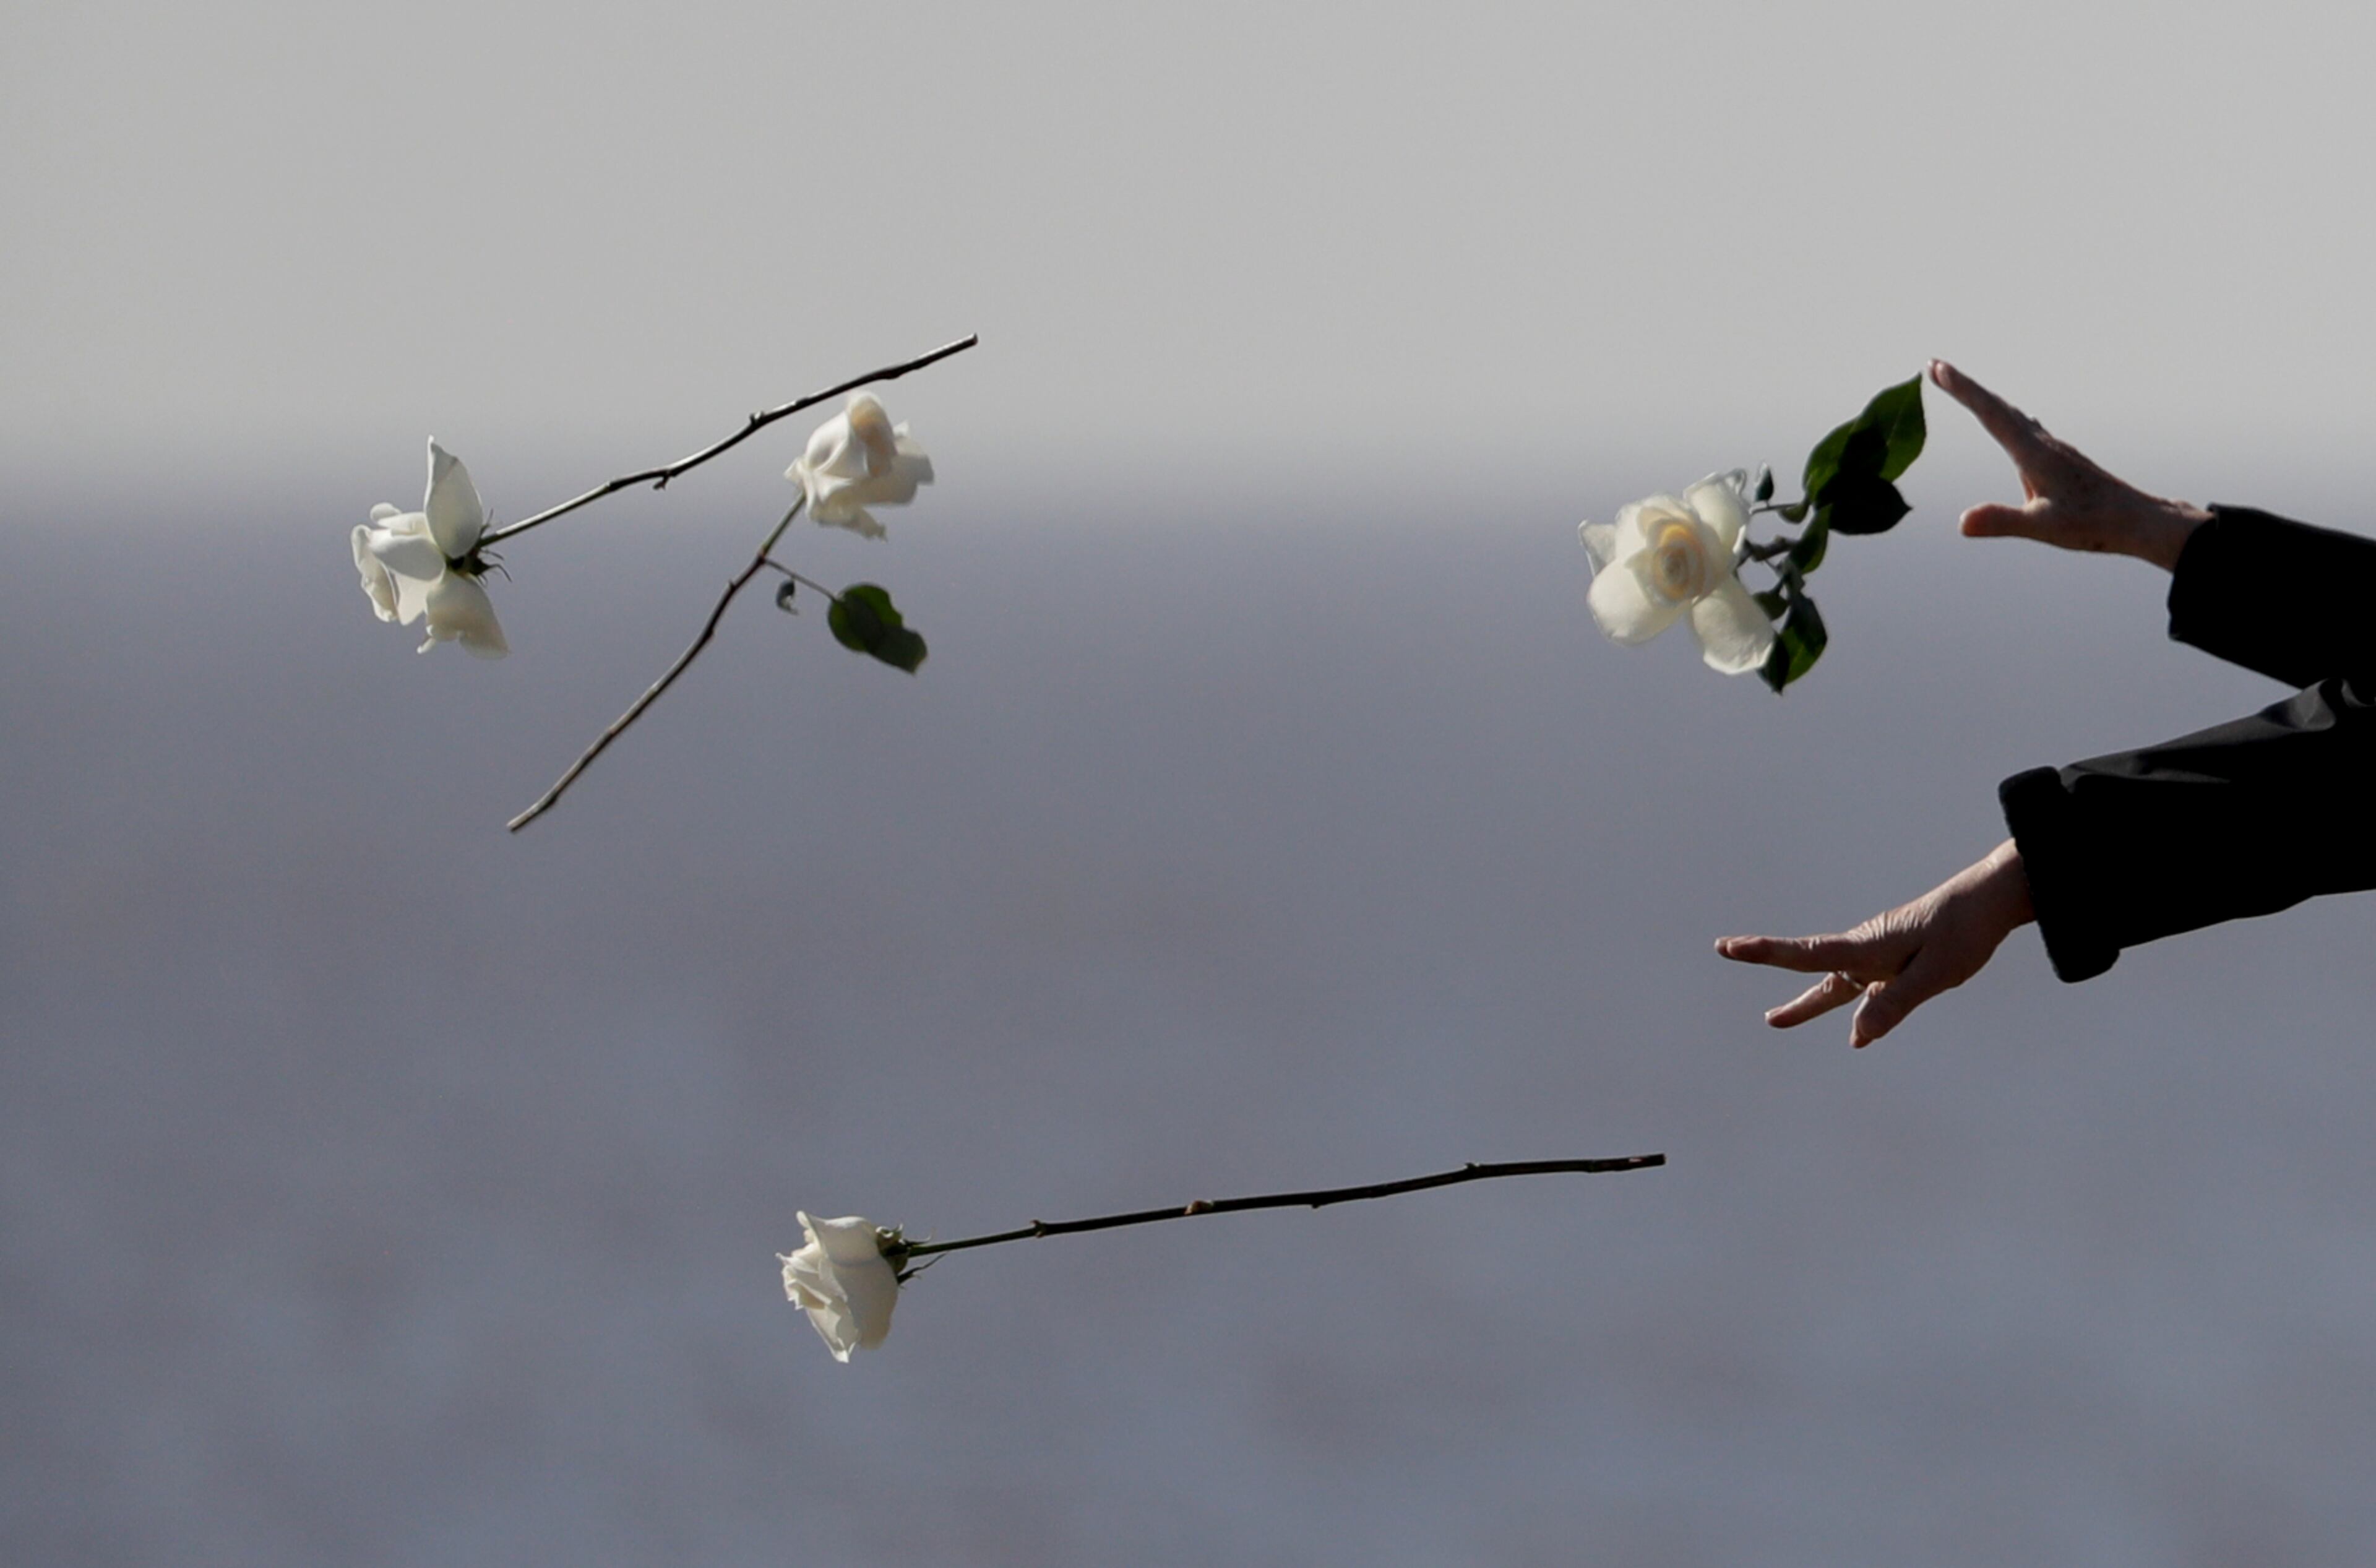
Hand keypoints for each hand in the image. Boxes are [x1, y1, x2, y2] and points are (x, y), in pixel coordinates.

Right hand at [1714, 840, 2034, 1047]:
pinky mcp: (1897, 958)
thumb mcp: (1934, 974)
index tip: (1727, 946)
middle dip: (1772, 972)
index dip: (1765, 952)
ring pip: (1836, 982)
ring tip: (1776, 1018)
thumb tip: (1855, 1038)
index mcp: (1868, 948)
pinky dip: (1848, 1003)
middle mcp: (1866, 948)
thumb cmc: (1965, 932)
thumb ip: (1895, 1004)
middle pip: (1811, 969)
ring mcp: (1880, 953)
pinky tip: (1858, 1029)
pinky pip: (1863, 986)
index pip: (1807, 955)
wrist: (1993, 899)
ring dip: (1807, 1001)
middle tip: (1730, 963)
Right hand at [1929, 360, 2209, 570]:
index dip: (1962, 389)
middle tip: (1935, 367)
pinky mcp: (2059, 460)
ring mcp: (2053, 450)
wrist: (2139, 520)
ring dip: (1984, 400)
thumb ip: (2001, 521)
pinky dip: (2005, 416)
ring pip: (2012, 415)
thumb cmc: (2094, 524)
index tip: (1936, 367)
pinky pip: (2024, 428)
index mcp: (2033, 454)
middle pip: (1997, 407)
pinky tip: (2011, 422)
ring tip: (1962, 389)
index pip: (1990, 413)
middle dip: (1965, 387)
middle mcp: (2042, 444)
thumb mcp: (2042, 527)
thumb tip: (1961, 522)